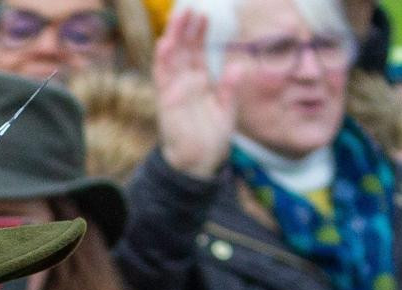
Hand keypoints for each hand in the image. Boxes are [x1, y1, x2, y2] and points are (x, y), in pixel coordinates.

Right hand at [153, 7, 239, 178]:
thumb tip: (239, 66)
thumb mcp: (227, 110)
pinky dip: (162, 60)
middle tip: (191, 7)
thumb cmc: (212, 138)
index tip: (204, 14)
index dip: (200, 33)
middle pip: (184, 50)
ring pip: (172, 58)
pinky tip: (165, 43)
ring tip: (178, 16)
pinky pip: (162, 77)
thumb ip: (230, 88)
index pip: (198, 52)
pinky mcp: (166, 101)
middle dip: (187, 28)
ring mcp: (174, 90)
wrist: (199, 162)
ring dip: (174, 37)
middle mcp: (186, 83)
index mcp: (201, 82)